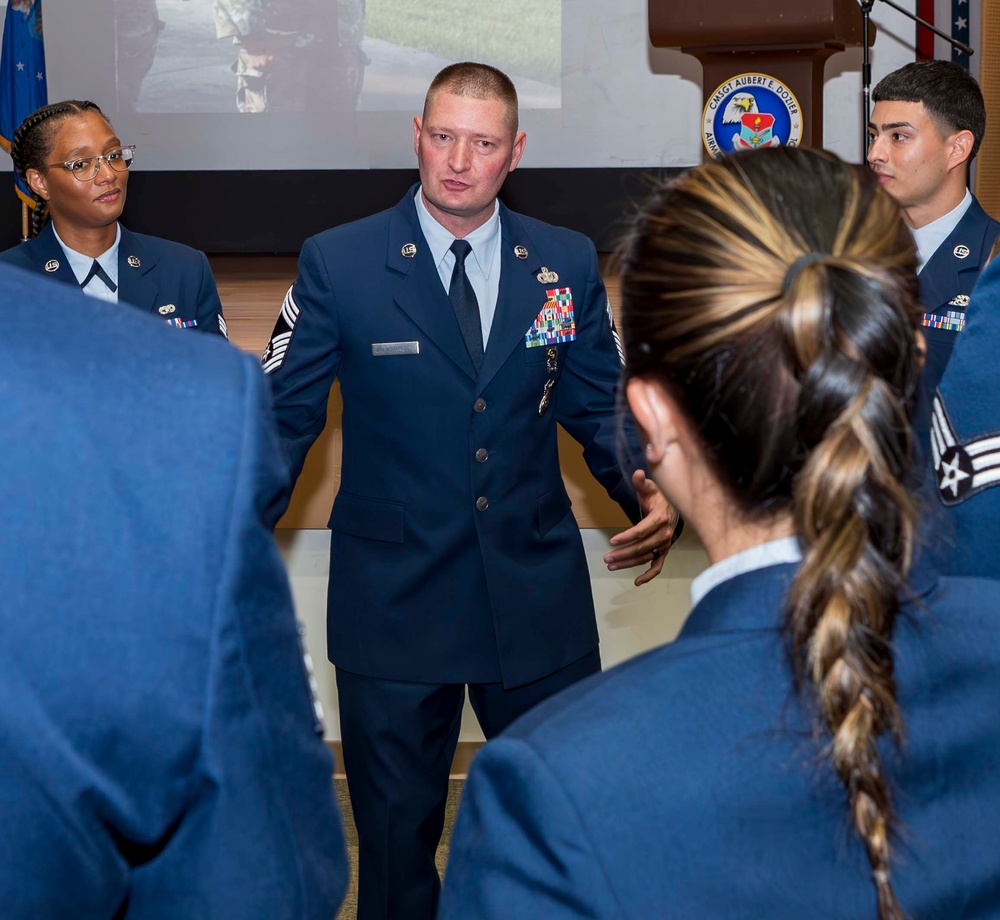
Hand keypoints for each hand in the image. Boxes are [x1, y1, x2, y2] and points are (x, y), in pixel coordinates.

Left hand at [603, 471, 677, 585]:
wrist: (677, 506)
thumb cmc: (660, 496)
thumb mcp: (652, 486)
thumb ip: (642, 482)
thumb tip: (638, 474)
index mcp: (661, 518)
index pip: (642, 530)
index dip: (627, 536)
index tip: (613, 541)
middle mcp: (665, 534)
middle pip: (642, 547)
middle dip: (623, 554)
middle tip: (606, 558)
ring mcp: (665, 544)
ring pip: (645, 558)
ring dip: (628, 563)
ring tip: (611, 565)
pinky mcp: (664, 551)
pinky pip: (658, 566)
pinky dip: (649, 575)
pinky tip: (637, 582)